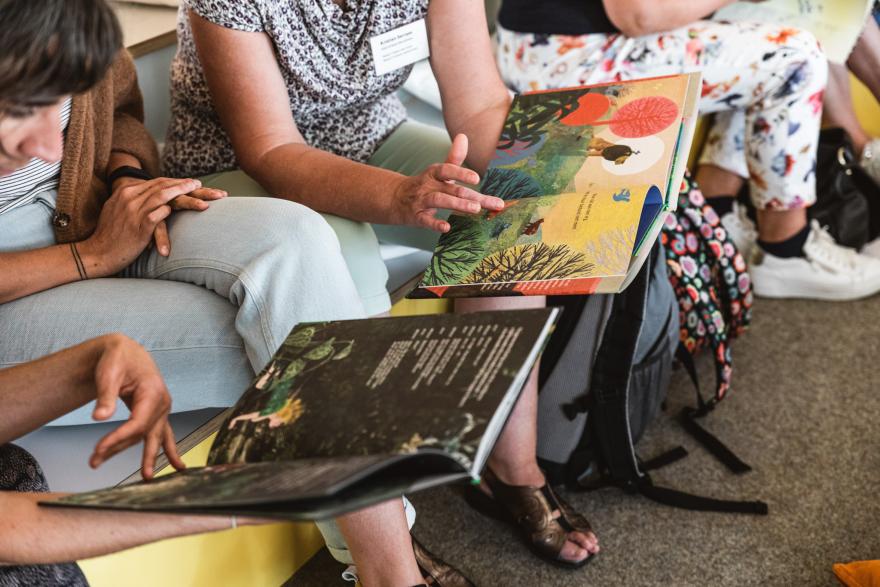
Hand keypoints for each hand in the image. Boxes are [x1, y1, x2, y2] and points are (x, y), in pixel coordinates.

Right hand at [80, 177, 224, 275]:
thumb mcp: (117, 210)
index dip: (174, 181)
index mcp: (125, 192)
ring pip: (162, 196)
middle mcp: (129, 198)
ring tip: (197, 192)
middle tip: (198, 183)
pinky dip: (170, 210)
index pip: (155, 182)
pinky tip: (182, 210)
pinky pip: (159, 214)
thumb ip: (131, 201)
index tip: (188, 182)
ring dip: (182, 192)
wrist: (97, 253)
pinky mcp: (139, 226)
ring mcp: (134, 211)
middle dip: (182, 183)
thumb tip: (146, 197)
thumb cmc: (110, 235)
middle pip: (161, 186)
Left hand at [88, 334, 185, 479]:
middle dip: (121, 449)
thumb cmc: (117, 359)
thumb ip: (106, 396)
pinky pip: (163, 434)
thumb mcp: (109, 373)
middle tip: (97, 462)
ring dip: (143, 455)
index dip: (117, 438)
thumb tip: (100, 418)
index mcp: (154, 393)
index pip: (137, 424)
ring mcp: (162, 409)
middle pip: (143, 433)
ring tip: (147, 476)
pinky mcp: (157, 413)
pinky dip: (168, 449)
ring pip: (151, 437)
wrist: (126, 351)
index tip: (97, 449)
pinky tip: (176, 465)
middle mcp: (163, 403)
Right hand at [390, 134, 503, 231]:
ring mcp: (421, 201)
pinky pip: (425, 220)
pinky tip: (446, 227)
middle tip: (486, 203)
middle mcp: (429, 185)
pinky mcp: (416, 216)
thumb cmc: (424, 185)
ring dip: (457, 204)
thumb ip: (454, 157)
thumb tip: (463, 136)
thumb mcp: (438, 171)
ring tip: (475, 209)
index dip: (461, 173)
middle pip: (450, 189)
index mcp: (435, 173)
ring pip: (439, 201)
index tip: (477, 179)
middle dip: (469, 196)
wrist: (394, 198)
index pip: (447, 170)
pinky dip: (435, 223)